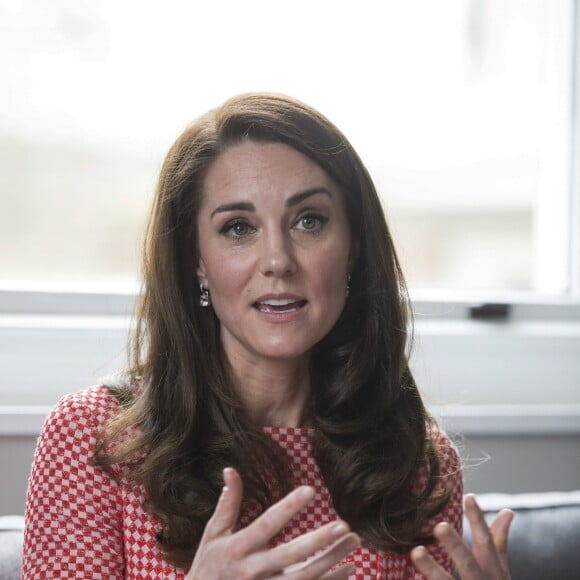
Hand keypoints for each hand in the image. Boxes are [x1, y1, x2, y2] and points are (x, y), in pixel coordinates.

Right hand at [186, 467, 359, 578]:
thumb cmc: (207, 568)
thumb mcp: (213, 535)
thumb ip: (227, 504)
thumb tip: (230, 470)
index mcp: (237, 549)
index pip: (267, 525)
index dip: (288, 508)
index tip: (310, 490)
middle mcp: (252, 572)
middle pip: (290, 556)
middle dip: (318, 541)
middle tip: (343, 525)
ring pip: (304, 579)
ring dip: (332, 562)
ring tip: (353, 542)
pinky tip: (349, 568)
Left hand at [410, 494, 513, 579]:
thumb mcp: (499, 571)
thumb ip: (499, 542)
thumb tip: (507, 511)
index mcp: (494, 575)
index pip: (488, 544)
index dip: (479, 521)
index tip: (469, 496)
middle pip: (470, 566)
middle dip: (456, 547)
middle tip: (439, 525)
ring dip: (433, 570)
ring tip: (416, 551)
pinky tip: (411, 579)